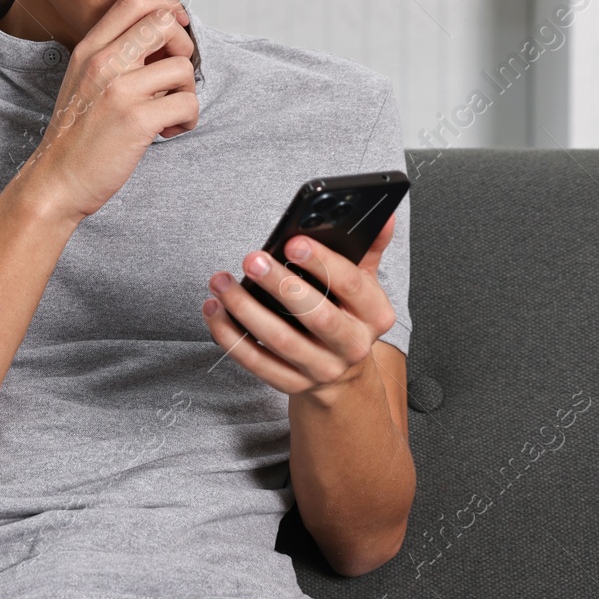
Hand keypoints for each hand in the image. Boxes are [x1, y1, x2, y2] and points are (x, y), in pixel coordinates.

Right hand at [15, 0, 196, 220]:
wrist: (57, 180)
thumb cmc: (77, 134)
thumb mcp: (84, 80)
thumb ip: (116, 55)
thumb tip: (163, 38)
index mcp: (89, 49)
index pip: (134, 1)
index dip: (166, 7)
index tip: (176, 28)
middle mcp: (103, 62)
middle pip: (163, 23)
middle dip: (183, 46)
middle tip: (174, 74)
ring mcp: (120, 90)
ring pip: (183, 67)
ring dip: (188, 92)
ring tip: (170, 111)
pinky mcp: (137, 120)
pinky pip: (187, 104)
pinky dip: (188, 119)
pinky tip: (169, 130)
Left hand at [201, 214, 397, 396]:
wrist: (343, 374)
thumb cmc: (347, 314)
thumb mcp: (364, 283)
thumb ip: (368, 248)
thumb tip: (383, 215)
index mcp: (375, 314)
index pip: (352, 285)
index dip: (322, 262)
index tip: (293, 241)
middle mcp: (352, 345)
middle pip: (317, 316)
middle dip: (281, 285)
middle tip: (252, 259)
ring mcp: (322, 368)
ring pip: (281, 340)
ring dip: (246, 309)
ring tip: (222, 281)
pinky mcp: (292, 384)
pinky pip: (256, 362)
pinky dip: (231, 336)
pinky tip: (214, 310)